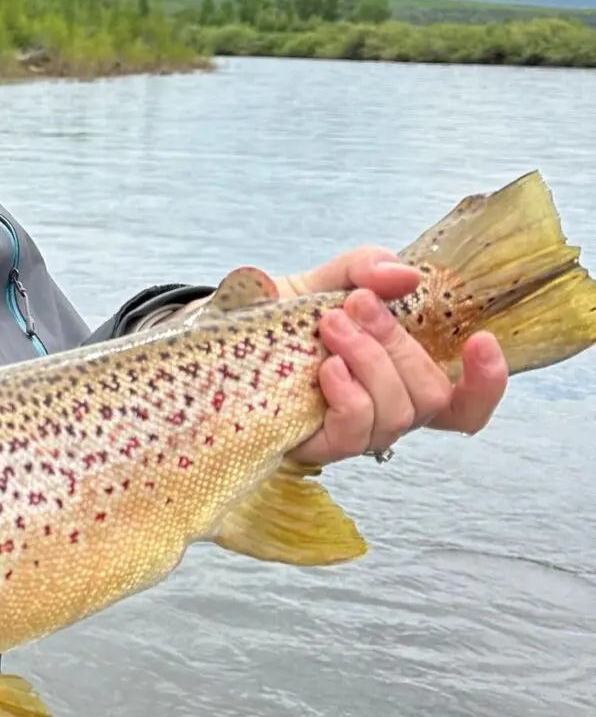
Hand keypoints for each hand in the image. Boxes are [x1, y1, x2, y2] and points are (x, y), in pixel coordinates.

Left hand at [274, 248, 507, 465]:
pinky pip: (357, 430)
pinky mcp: (321, 447)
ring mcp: (357, 432)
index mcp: (403, 374)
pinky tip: (326, 368)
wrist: (229, 332)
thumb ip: (366, 268)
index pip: (466, 401)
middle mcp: (388, 409)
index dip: (488, 382)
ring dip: (370, 361)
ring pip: (399, 412)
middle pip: (431, 394)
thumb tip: (404, 275)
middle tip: (355, 306)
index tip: (482, 340)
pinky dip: (349, 393)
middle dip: (398, 343)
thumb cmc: (288, 315)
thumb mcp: (330, 279)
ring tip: (331, 326)